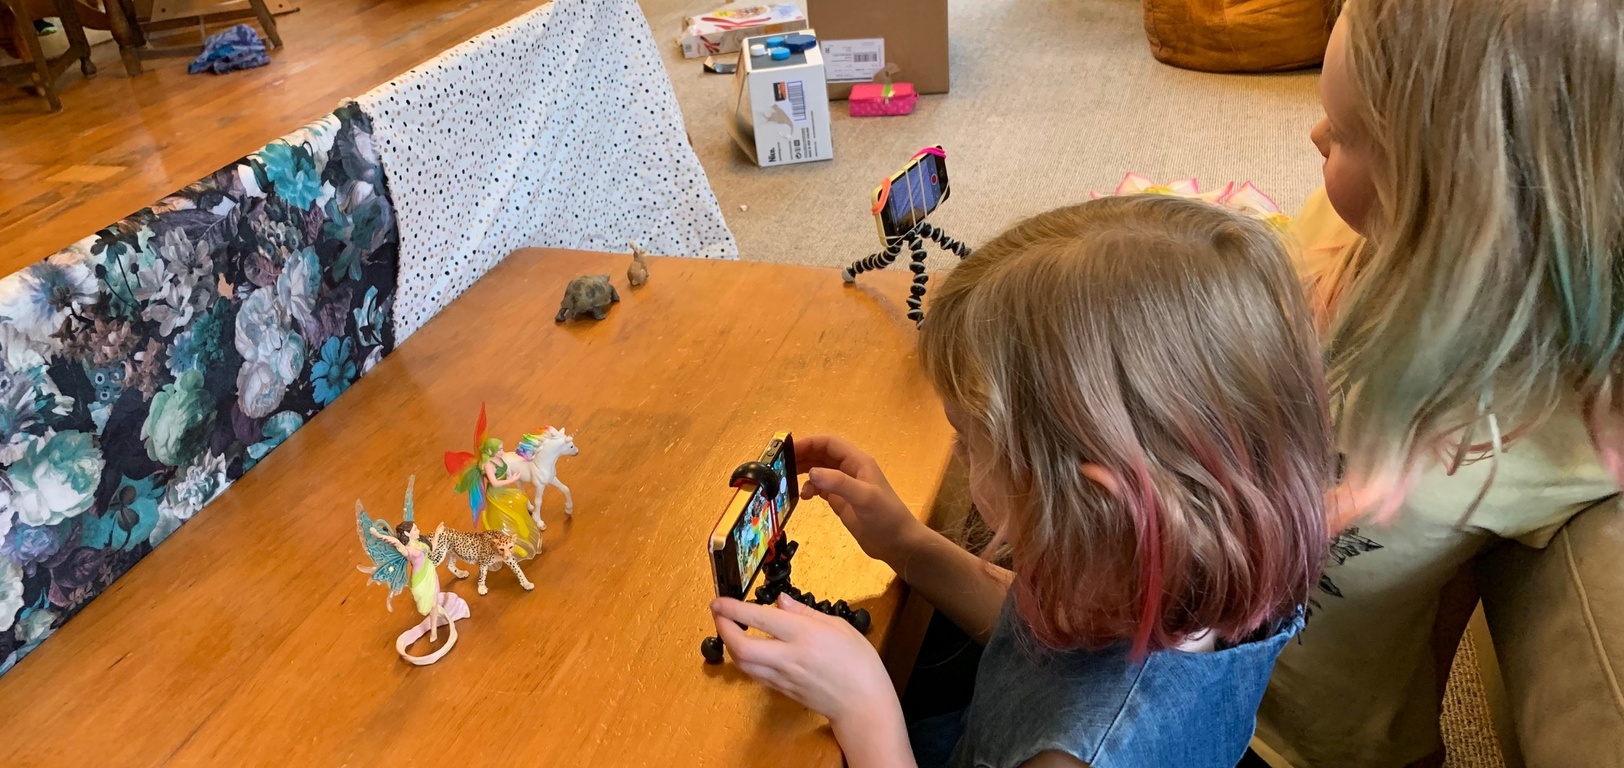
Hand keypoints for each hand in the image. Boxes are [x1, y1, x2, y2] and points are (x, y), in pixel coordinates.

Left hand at [711, 595, 906, 743]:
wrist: (863, 703)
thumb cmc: (858, 662)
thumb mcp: (837, 625)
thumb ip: (804, 612)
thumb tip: (779, 601)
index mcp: (804, 635)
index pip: (759, 618)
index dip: (733, 608)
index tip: (719, 600)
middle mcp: (788, 657)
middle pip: (741, 647)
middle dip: (723, 628)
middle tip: (718, 613)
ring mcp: (782, 677)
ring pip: (743, 663)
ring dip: (729, 644)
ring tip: (728, 628)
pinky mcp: (781, 690)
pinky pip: (754, 674)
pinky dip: (743, 659)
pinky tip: (745, 649)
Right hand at [795, 435, 926, 565]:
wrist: (898, 543)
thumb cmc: (886, 517)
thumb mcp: (864, 497)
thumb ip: (839, 483)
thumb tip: (811, 473)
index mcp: (858, 462)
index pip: (829, 444)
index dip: (809, 443)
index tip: (788, 450)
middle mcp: (850, 470)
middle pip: (822, 454)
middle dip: (802, 456)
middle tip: (781, 465)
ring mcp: (845, 486)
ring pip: (820, 470)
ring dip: (804, 471)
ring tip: (787, 478)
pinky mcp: (841, 501)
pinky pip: (821, 488)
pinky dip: (810, 488)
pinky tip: (803, 496)